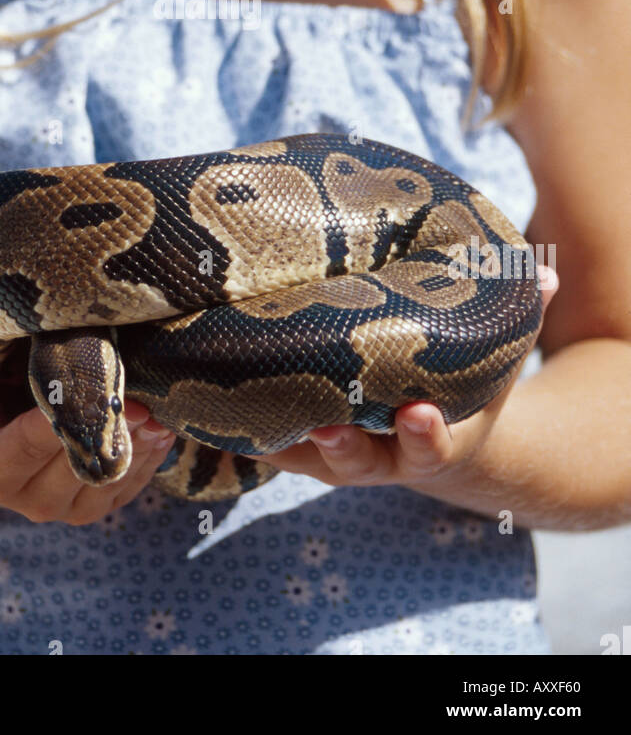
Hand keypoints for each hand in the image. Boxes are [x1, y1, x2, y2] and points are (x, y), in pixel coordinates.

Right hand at [0, 279, 175, 525]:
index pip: (31, 441)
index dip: (61, 416)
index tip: (94, 386)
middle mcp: (29, 499)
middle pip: (78, 461)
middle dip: (110, 424)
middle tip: (142, 386)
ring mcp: (67, 509)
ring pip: (111, 476)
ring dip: (138, 441)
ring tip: (159, 400)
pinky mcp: (98, 505)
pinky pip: (132, 485)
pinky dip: (151, 454)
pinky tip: (164, 421)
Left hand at [250, 265, 559, 488]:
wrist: (426, 434)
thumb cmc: (460, 388)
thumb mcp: (494, 359)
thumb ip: (521, 318)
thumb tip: (543, 274)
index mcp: (429, 438)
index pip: (429, 445)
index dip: (422, 434)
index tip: (416, 413)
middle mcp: (377, 454)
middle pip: (352, 460)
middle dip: (337, 444)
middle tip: (322, 423)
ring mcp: (331, 453)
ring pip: (295, 456)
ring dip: (266, 438)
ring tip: (234, 415)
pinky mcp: (292, 441)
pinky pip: (260, 439)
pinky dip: (230, 426)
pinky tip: (191, 401)